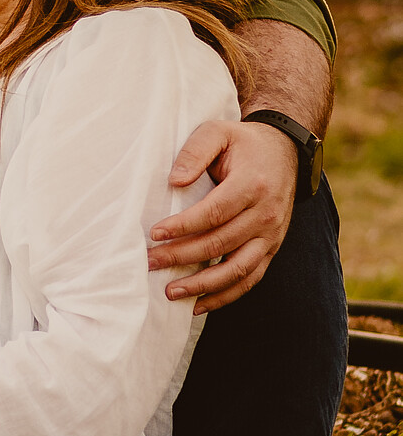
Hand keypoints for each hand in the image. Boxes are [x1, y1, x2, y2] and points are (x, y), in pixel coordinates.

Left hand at [148, 117, 297, 312]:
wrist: (284, 153)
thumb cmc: (242, 143)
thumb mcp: (218, 131)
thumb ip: (195, 151)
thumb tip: (173, 182)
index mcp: (252, 185)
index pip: (214, 212)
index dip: (184, 226)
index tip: (155, 233)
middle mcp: (266, 215)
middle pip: (221, 243)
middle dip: (183, 256)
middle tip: (151, 262)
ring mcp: (271, 236)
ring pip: (237, 269)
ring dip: (203, 285)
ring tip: (171, 291)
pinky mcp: (271, 249)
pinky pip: (250, 278)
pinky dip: (226, 295)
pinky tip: (200, 304)